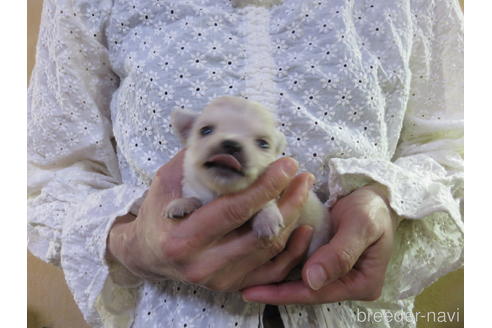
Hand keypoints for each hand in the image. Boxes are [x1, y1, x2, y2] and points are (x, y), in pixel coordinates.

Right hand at [107, 150, 315, 290]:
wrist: (148, 254)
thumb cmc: (157, 213)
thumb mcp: (167, 181)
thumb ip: (197, 161)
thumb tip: (230, 137)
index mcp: (183, 239)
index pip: (233, 211)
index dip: (264, 186)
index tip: (287, 164)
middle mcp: (203, 266)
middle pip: (260, 233)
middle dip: (288, 201)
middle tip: (302, 176)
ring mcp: (220, 280)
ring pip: (271, 251)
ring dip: (294, 218)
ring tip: (302, 190)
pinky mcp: (233, 286)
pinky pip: (273, 273)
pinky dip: (293, 251)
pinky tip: (304, 227)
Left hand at [242, 184, 398, 302]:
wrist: (375, 193)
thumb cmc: (372, 207)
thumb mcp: (361, 225)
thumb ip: (339, 253)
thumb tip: (313, 280)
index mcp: (361, 284)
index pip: (317, 294)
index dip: (284, 294)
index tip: (255, 292)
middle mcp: (347, 283)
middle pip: (306, 290)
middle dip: (275, 289)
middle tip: (243, 287)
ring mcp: (336, 271)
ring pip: (301, 279)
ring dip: (276, 278)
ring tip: (246, 275)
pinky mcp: (326, 258)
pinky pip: (302, 264)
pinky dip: (283, 262)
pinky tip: (262, 259)